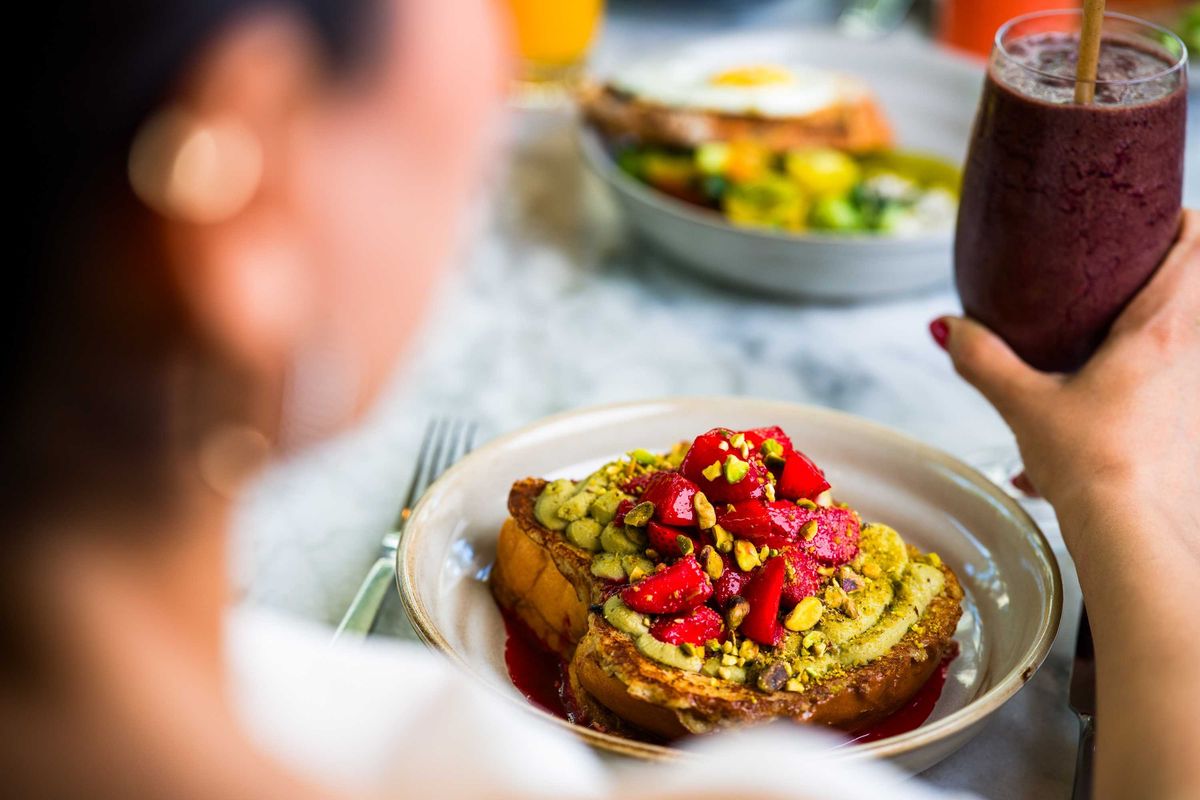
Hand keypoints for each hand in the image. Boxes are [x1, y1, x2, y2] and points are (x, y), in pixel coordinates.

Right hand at [934, 210, 1198, 551]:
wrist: (1133, 536)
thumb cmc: (1089, 463)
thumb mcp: (1024, 405)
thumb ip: (983, 358)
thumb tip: (946, 327)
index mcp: (1159, 332)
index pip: (1195, 248)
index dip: (1181, 221)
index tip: (1155, 216)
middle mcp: (1195, 357)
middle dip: (1168, 276)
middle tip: (1125, 275)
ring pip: (1191, 342)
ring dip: (1162, 335)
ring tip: (1117, 343)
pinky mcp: (1199, 432)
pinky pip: (1181, 395)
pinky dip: (1150, 392)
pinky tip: (1103, 422)